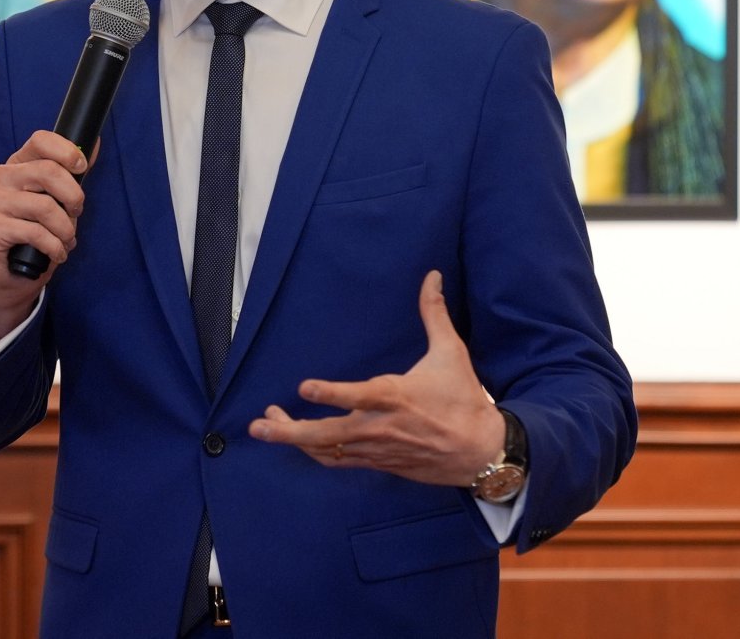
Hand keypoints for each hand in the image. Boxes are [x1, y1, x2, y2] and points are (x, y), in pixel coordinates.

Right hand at [0, 131, 93, 348]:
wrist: (11, 274)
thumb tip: (94, 144)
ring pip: (45, 207)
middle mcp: (0, 177)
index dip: (67, 151)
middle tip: (75, 215)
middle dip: (73, 197)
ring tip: (65, 240)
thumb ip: (71, 173)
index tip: (81, 167)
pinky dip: (55, 247)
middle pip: (48, 171)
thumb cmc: (37, 233)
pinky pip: (36, 232)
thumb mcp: (57, 200)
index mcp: (17, 164)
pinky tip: (55, 253)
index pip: (41, 141)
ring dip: (65, 229)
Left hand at [248, 271, 503, 486]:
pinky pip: (338, 461)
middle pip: (328, 434)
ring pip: (327, 450)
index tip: (304, 388)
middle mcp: (381, 426)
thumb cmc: (464, 399)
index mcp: (397, 397)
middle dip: (290, 432)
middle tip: (258, 425)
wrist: (482, 451)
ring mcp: (376, 448)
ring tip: (265, 426)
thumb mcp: (452, 353)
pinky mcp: (378, 462)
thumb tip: (432, 276)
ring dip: (294, 440)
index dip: (332, 394)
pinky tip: (298, 441)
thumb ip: (434, 313)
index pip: (359, 396)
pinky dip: (315, 452)